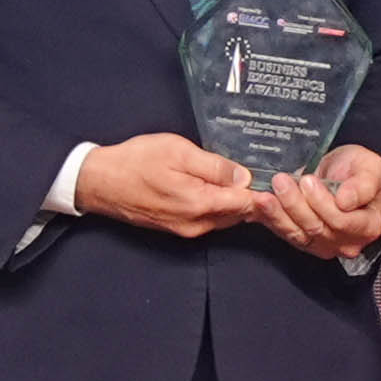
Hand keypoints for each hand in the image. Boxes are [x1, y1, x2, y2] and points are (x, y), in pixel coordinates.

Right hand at [70, 132, 267, 237]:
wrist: (99, 182)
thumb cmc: (136, 161)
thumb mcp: (177, 151)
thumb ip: (213, 166)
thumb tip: (245, 178)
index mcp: (199, 204)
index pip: (247, 204)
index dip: (266, 191)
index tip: (282, 177)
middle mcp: (197, 224)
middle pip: (239, 214)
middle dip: (256, 198)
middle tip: (273, 175)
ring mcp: (186, 229)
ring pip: (225, 218)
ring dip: (239, 203)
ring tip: (251, 179)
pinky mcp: (177, 228)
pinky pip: (209, 219)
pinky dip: (221, 206)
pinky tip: (223, 188)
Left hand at [258, 143, 380, 260]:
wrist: (342, 171)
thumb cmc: (358, 169)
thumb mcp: (370, 167)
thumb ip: (363, 184)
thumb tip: (346, 200)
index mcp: (367, 226)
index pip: (341, 222)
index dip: (322, 202)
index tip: (309, 181)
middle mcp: (345, 242)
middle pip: (316, 228)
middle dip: (296, 204)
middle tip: (282, 181)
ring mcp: (322, 244)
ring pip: (297, 234)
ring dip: (278, 213)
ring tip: (265, 194)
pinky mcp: (302, 240)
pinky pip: (284, 233)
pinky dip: (270, 218)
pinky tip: (260, 204)